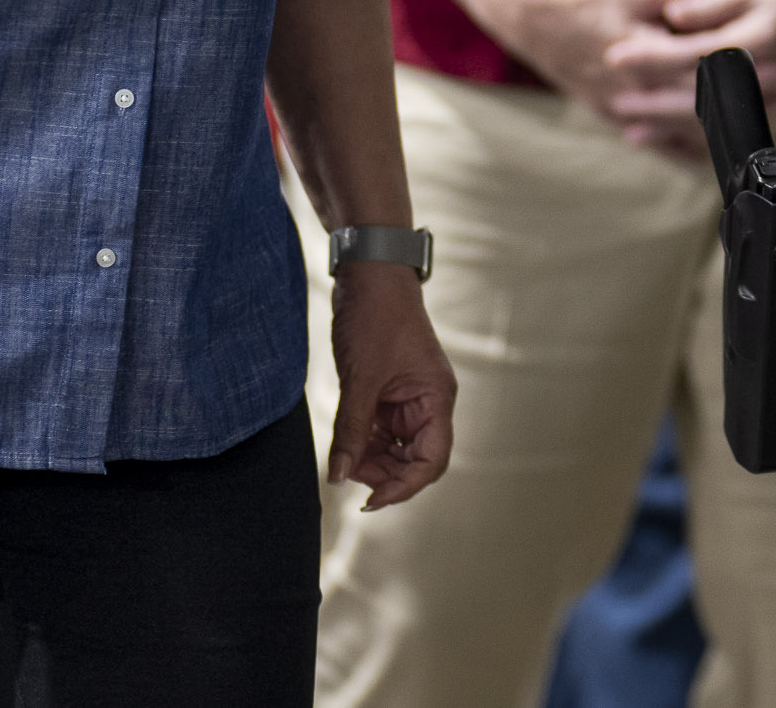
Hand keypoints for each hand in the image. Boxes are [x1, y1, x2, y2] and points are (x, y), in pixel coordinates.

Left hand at [325, 262, 456, 512]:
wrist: (370, 275)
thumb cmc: (376, 317)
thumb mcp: (361, 379)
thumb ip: (352, 431)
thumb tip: (339, 477)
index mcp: (436, 399)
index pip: (432, 459)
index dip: (405, 486)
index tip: (371, 500)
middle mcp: (429, 402)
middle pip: (416, 459)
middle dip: (385, 474)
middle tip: (348, 476)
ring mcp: (410, 398)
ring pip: (398, 448)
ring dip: (372, 460)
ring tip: (344, 459)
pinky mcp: (391, 392)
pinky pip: (383, 431)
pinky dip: (365, 442)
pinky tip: (346, 444)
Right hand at [493, 0, 727, 144]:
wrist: (530, 18)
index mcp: (646, 54)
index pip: (707, 68)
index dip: (746, 70)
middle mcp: (637, 88)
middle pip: (702, 102)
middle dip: (744, 101)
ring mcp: (622, 106)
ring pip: (679, 127)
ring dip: (721, 125)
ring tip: (756, 121)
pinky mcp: (611, 113)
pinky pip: (652, 140)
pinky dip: (679, 147)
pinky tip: (706, 154)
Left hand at [598, 0, 775, 159]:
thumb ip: (716, 2)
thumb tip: (672, 16)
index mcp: (754, 39)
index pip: (689, 53)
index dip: (650, 55)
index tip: (616, 55)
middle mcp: (763, 73)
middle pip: (697, 95)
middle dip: (652, 101)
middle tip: (615, 102)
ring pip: (717, 117)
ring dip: (673, 124)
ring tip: (635, 129)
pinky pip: (739, 123)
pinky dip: (705, 132)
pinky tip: (682, 138)